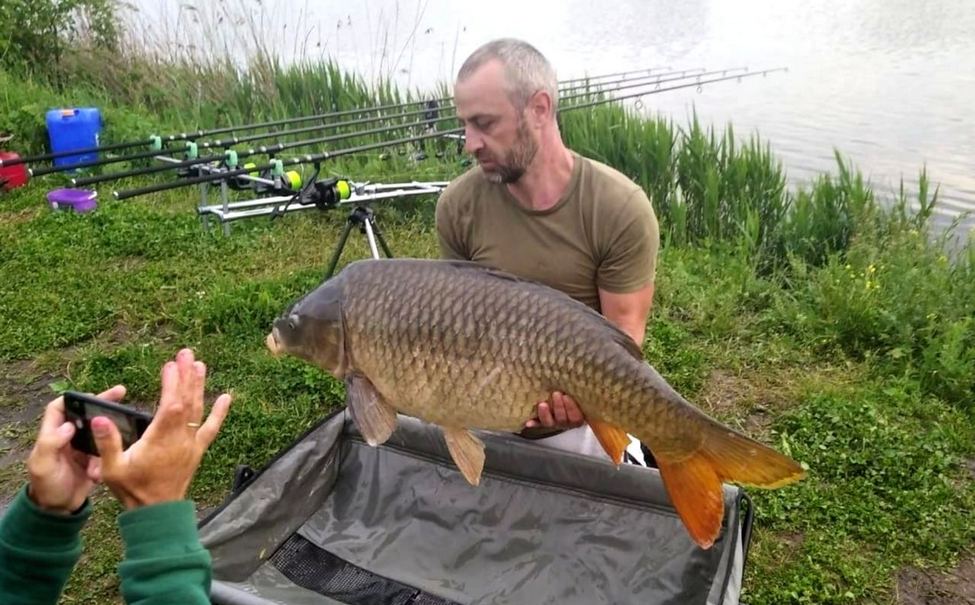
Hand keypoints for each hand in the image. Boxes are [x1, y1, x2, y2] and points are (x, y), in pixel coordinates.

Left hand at [26, 385, 126, 514]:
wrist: (59, 510)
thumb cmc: (47, 486)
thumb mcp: (43, 466)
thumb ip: (51, 444)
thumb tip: (68, 425)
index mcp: (52, 435)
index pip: (59, 408)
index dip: (72, 398)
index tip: (91, 395)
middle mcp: (68, 437)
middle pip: (84, 414)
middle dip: (101, 403)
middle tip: (121, 392)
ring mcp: (82, 448)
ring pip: (99, 431)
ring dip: (109, 433)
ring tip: (124, 427)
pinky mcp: (94, 458)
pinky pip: (107, 450)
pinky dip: (110, 456)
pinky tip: (107, 466)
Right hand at [91, 348, 231, 509]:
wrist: (157, 513)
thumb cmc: (133, 490)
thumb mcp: (112, 469)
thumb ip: (107, 442)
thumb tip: (99, 418)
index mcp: (160, 440)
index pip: (170, 405)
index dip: (172, 384)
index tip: (169, 364)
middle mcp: (180, 439)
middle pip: (187, 401)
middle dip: (187, 376)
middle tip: (187, 353)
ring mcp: (191, 444)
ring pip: (198, 411)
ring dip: (199, 387)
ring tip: (200, 365)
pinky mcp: (197, 450)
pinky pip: (211, 429)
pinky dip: (220, 413)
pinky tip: (227, 397)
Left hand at [523, 391, 584, 429]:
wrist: (565, 398)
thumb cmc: (574, 394)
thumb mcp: (578, 394)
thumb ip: (577, 392)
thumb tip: (583, 379)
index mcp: (577, 417)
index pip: (576, 417)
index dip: (571, 408)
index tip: (566, 396)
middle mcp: (565, 422)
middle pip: (562, 419)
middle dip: (558, 407)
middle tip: (555, 394)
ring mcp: (554, 423)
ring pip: (549, 423)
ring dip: (545, 414)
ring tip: (542, 404)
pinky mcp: (543, 422)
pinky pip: (538, 424)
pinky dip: (534, 423)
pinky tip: (528, 422)